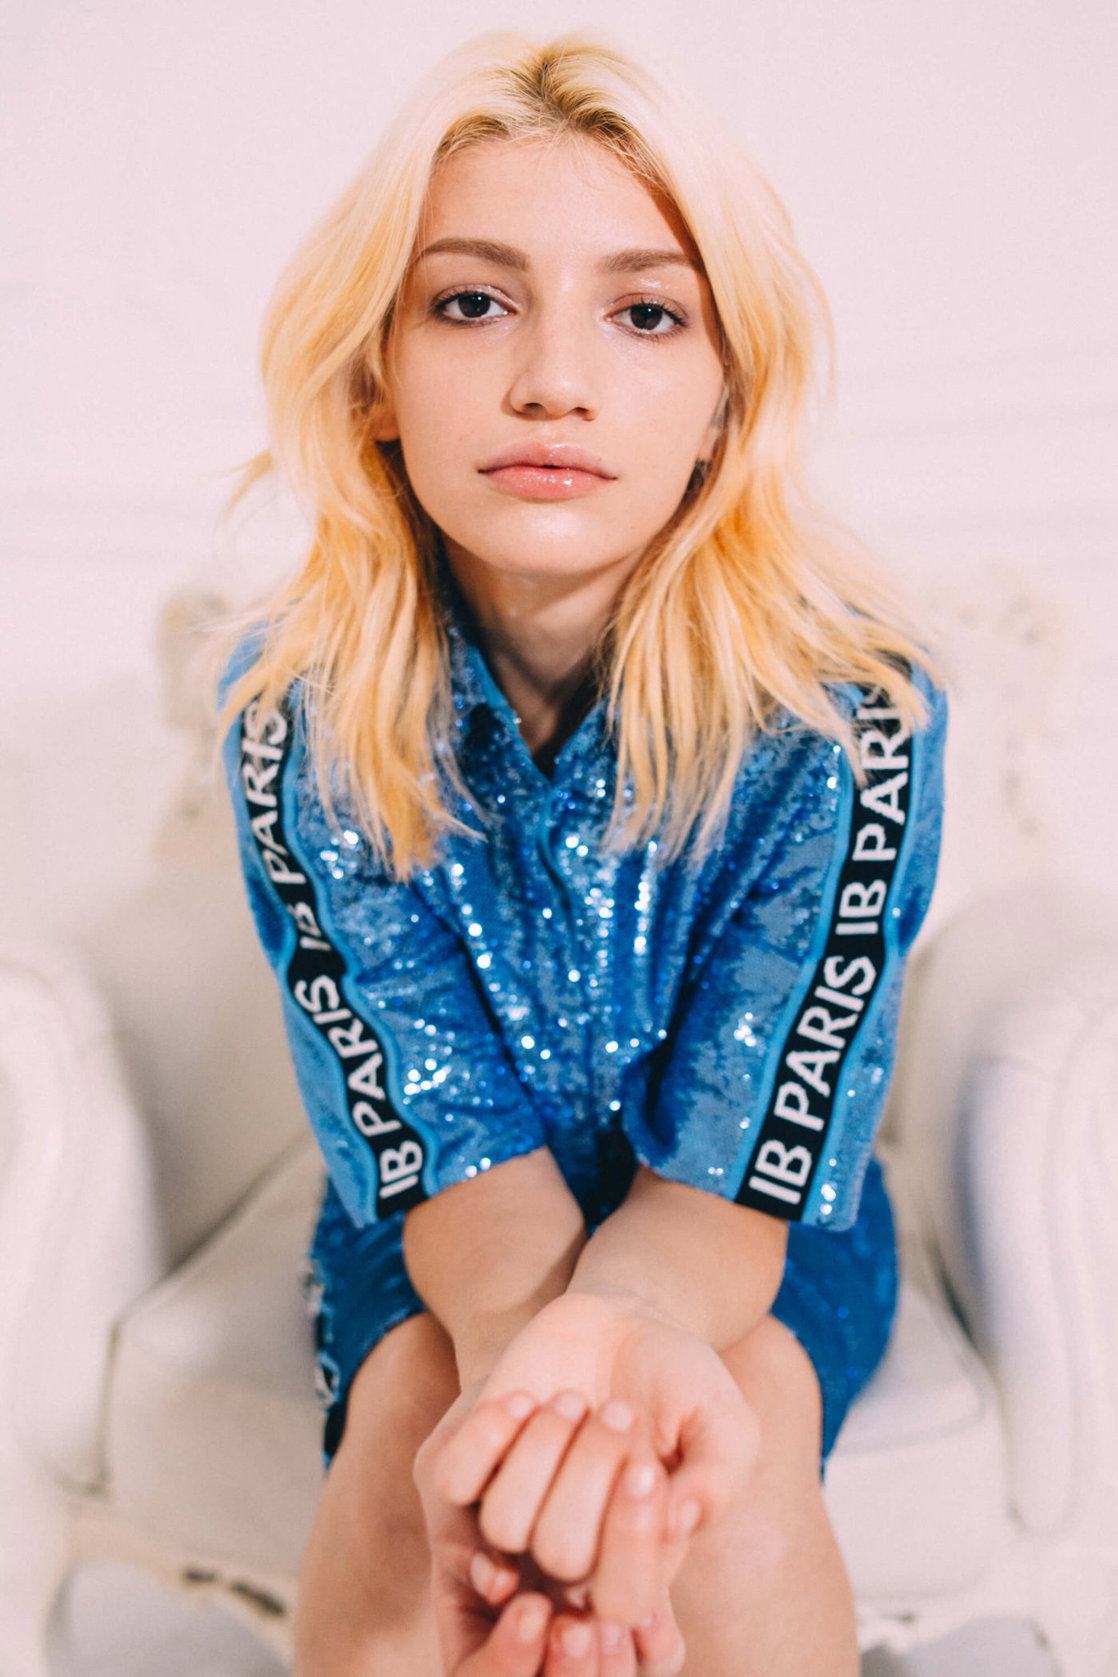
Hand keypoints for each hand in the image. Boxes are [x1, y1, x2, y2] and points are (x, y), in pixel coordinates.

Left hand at [438, 1292, 758, 1623]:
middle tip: (621, 1411)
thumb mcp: (724, 1421)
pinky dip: (488, 1435)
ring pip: (504, 1522)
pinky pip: (453, 1482)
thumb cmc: (681, 1383)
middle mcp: (574, 1551)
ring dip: (543, 1448)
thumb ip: (719, 1475)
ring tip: (576, 1401)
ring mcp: (520, 1510)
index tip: (649, 1469)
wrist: (624, 1324)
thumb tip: (682, 1520)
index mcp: (638, 1561)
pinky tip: (527, 1399)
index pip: (621, 1601)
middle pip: (561, 1554)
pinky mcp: (477, 1466)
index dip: (629, 1542)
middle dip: (594, 1469)